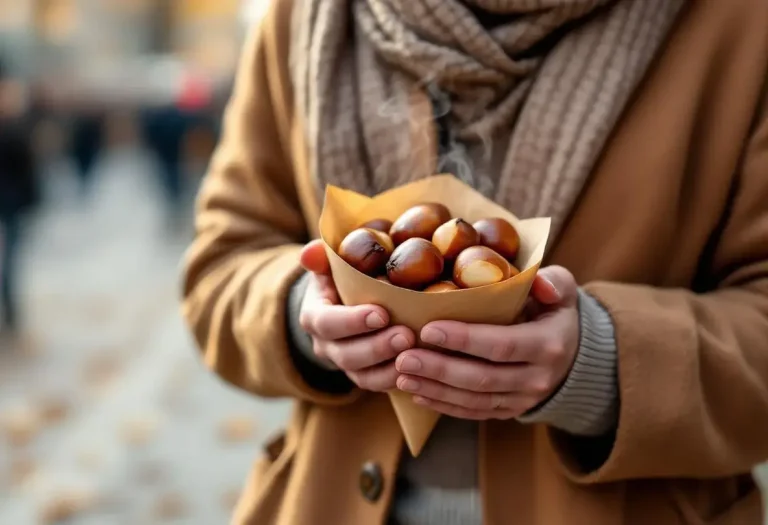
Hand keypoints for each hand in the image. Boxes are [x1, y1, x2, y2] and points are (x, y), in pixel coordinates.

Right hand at [298, 240, 414, 390]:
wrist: (342, 305)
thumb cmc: (339, 279)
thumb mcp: (328, 265)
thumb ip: (320, 257)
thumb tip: (309, 251)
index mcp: (314, 316)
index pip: (327, 323)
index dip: (352, 322)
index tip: (382, 313)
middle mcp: (326, 345)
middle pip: (346, 354)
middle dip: (377, 347)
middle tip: (406, 335)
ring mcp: (345, 364)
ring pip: (362, 376)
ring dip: (389, 367)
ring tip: (414, 351)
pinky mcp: (364, 375)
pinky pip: (377, 385)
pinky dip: (396, 380)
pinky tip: (417, 369)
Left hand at [394, 266, 579, 419]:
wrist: (573, 353)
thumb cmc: (555, 311)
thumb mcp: (562, 290)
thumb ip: (553, 281)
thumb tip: (541, 284)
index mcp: (548, 345)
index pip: (501, 345)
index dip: (464, 340)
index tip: (428, 329)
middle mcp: (536, 379)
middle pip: (482, 378)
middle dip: (439, 369)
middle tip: (403, 357)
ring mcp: (522, 400)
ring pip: (474, 400)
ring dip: (435, 389)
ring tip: (401, 375)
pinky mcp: (509, 411)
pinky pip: (474, 412)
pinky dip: (444, 405)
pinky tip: (417, 393)